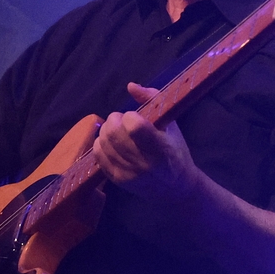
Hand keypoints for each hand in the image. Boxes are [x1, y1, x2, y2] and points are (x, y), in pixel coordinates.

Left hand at [92, 82, 202, 202]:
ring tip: (117, 130)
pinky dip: (101, 143)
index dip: (130, 117)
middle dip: (115, 120)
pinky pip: (98, 156)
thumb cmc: (175, 150)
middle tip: (122, 120)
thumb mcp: (171, 124)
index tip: (135, 117)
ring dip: (106, 130)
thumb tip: (130, 86)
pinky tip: (110, 142)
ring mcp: (129, 174)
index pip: (135, 127)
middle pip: (114, 133)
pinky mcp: (118, 180)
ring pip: (104, 143)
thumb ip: (152, 99)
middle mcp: (144, 163)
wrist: (176, 187)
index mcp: (161, 148)